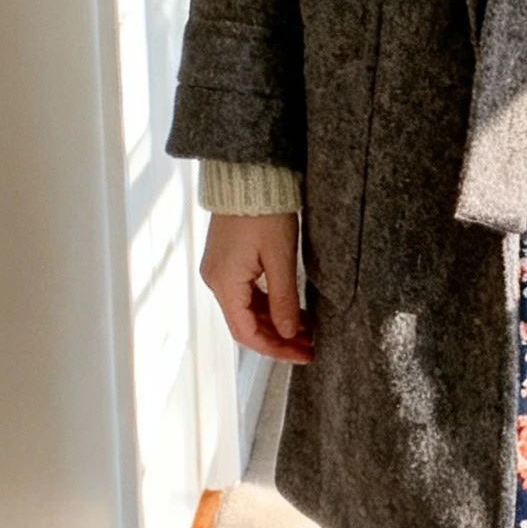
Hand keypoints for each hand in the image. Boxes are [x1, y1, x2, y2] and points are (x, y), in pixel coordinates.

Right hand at [200, 213, 313, 362]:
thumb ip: (284, 299)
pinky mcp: (228, 259)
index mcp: (224, 283)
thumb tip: (289, 333)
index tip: (303, 355)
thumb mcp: (281, 258)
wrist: (248, 172)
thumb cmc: (264, 210)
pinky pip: (246, 293)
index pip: (247, 333)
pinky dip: (269, 304)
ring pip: (248, 309)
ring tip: (307, 329)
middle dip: (279, 338)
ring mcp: (220, 269)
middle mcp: (216, 279)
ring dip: (275, 322)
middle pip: (247, 324)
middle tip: (310, 346)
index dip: (276, 349)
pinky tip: (291, 308)